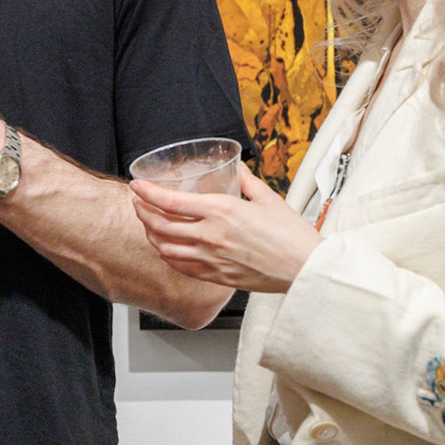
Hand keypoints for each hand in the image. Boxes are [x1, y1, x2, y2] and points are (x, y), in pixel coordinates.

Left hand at [130, 164, 321, 292]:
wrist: (306, 269)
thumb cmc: (292, 235)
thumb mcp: (268, 198)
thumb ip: (246, 181)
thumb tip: (236, 169)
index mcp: (221, 211)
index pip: (170, 201)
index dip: (147, 192)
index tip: (137, 185)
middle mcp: (210, 235)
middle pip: (160, 225)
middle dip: (142, 212)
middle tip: (138, 203)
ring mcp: (211, 258)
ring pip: (166, 248)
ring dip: (151, 234)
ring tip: (148, 224)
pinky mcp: (217, 276)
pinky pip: (181, 267)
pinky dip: (167, 255)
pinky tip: (166, 249)